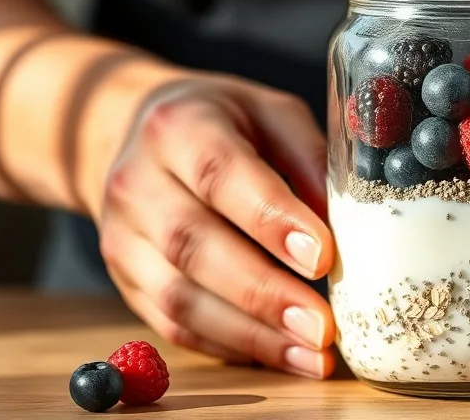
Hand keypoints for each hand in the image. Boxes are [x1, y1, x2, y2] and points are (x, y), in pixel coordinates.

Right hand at [90, 71, 335, 378]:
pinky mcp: (125, 279)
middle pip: (193, 246)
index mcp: (178, 126)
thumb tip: (347, 223)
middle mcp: (136, 182)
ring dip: (250, 335)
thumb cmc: (223, 124)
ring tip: (311, 355)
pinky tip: (278, 355)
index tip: (322, 258)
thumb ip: (309, 158)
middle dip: (264, 293)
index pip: (220, 174)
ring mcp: (121, 236)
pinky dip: (229, 346)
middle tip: (322, 325)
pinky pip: (172, 325)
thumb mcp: (271, 114)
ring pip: (178, 298)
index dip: (271, 221)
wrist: (137, 135)